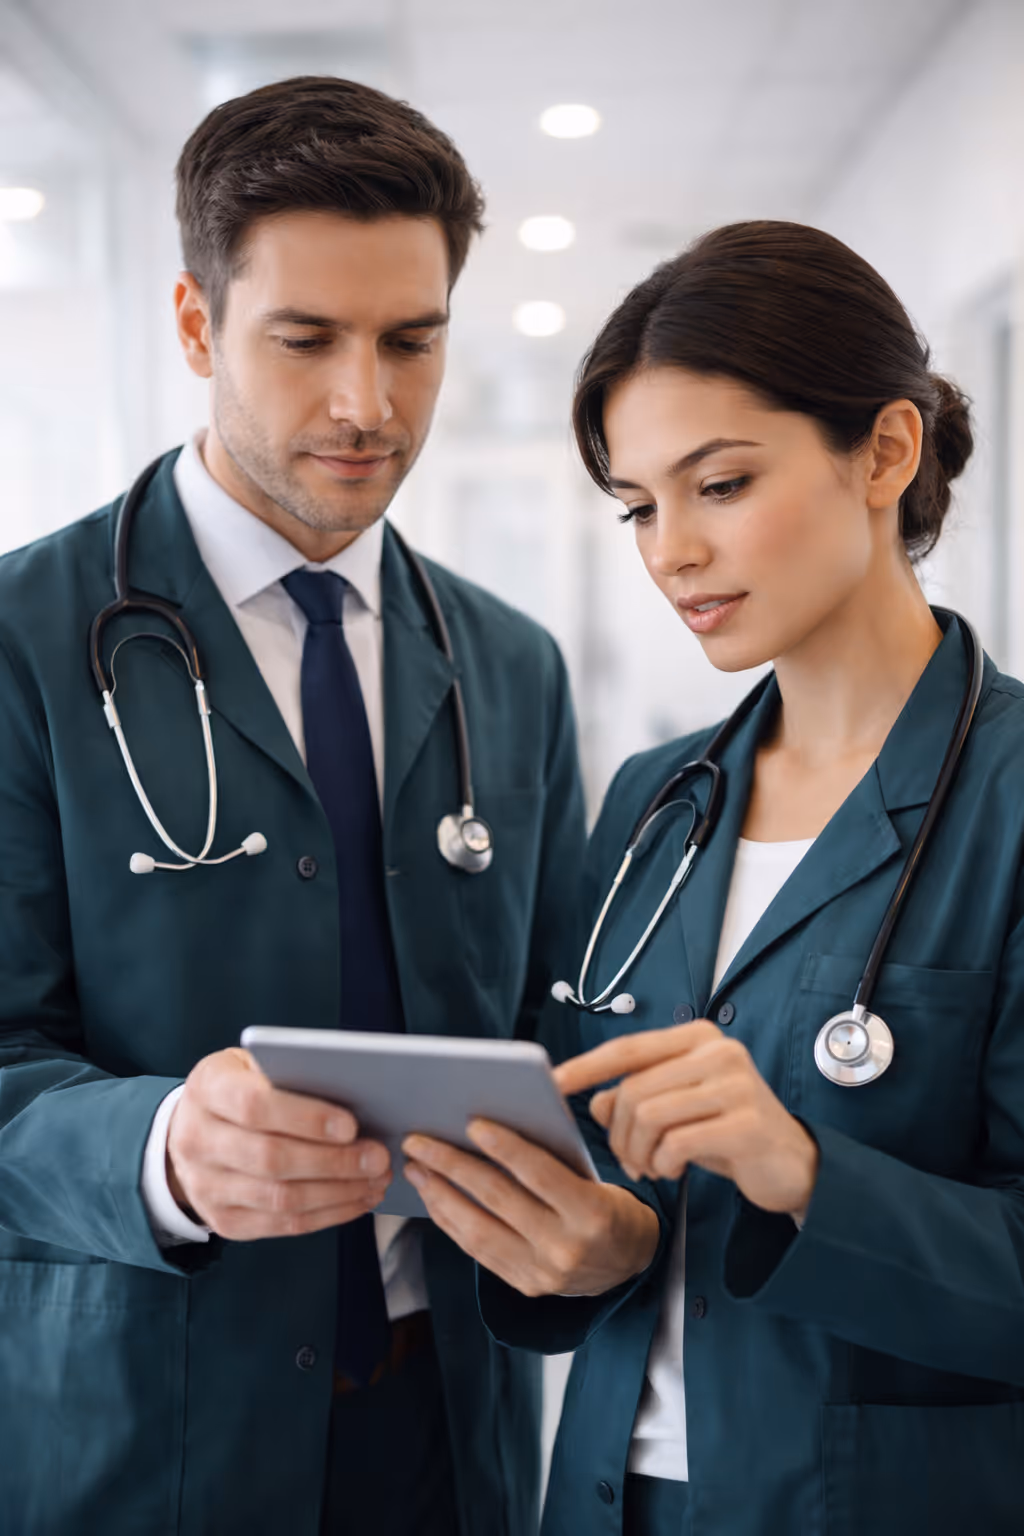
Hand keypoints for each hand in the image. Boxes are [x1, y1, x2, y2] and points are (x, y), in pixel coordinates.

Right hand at [166, 1048, 391, 1239]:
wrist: (190, 1130)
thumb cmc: (240, 1087)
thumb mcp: (254, 1064)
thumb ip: (292, 1072)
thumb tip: (357, 1092)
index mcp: (206, 1088)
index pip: (253, 1106)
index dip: (305, 1118)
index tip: (351, 1125)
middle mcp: (196, 1140)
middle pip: (271, 1159)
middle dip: (333, 1161)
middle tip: (378, 1157)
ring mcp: (206, 1187)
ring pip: (280, 1198)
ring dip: (338, 1192)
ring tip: (376, 1179)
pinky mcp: (224, 1221)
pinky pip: (283, 1225)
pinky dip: (328, 1214)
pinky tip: (357, 1198)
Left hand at [401, 1121, 658, 1297]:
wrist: (629, 1264)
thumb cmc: (609, 1206)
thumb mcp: (597, 1179)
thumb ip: (554, 1160)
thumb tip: (494, 1130)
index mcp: (591, 1213)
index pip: (539, 1173)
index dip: (504, 1147)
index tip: (472, 1123)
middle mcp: (564, 1247)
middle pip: (498, 1198)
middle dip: (452, 1165)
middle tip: (419, 1141)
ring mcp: (542, 1272)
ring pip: (478, 1229)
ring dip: (440, 1194)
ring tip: (417, 1168)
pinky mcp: (524, 1286)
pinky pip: (477, 1251)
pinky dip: (451, 1221)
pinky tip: (434, 1197)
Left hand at [555, 1022, 818, 1219]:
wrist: (793, 1166)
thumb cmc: (727, 1132)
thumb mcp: (677, 1110)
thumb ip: (634, 1099)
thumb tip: (592, 1101)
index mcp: (698, 1038)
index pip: (628, 1048)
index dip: (586, 1067)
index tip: (553, 1083)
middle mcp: (720, 1052)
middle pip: (634, 1090)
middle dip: (618, 1133)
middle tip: (626, 1160)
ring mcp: (737, 1085)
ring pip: (650, 1117)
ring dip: (638, 1152)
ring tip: (647, 1168)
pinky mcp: (747, 1123)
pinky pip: (677, 1144)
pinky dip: (663, 1164)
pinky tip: (670, 1171)